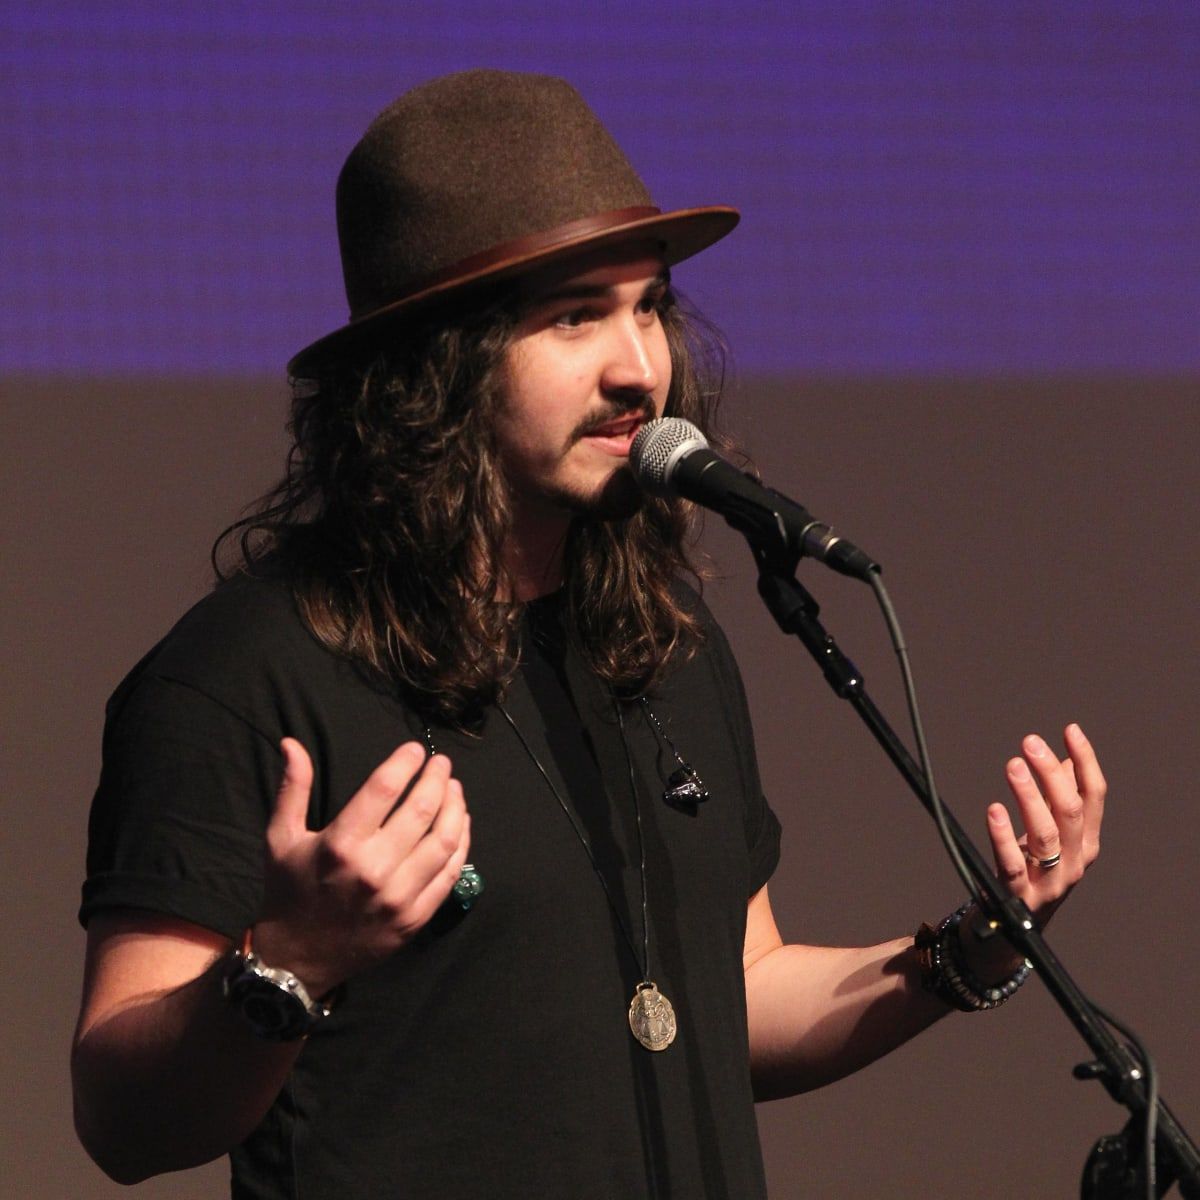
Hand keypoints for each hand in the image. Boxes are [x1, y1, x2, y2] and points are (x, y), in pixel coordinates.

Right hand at [253, 738, 470, 996]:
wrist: (297, 960)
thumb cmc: (288, 891)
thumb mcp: (280, 838)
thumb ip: (292, 788)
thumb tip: (291, 742)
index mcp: (340, 845)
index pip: (385, 789)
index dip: (405, 763)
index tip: (416, 750)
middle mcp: (373, 870)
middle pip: (422, 810)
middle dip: (437, 779)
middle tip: (442, 764)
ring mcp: (399, 898)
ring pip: (444, 841)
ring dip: (455, 808)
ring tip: (454, 788)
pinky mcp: (415, 918)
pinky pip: (450, 874)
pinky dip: (461, 844)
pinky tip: (459, 824)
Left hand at [986, 722, 1104, 927]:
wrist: (1012, 930)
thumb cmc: (1031, 871)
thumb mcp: (1049, 834)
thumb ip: (1058, 799)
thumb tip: (1063, 757)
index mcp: (1087, 841)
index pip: (1094, 795)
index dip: (1085, 761)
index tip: (1069, 730)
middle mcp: (1075, 861)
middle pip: (1071, 810)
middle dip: (1051, 773)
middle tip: (1029, 742)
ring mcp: (1051, 881)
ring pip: (1046, 834)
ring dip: (1029, 796)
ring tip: (1012, 765)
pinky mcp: (1020, 896)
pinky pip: (1013, 863)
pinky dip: (1003, 834)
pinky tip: (993, 809)